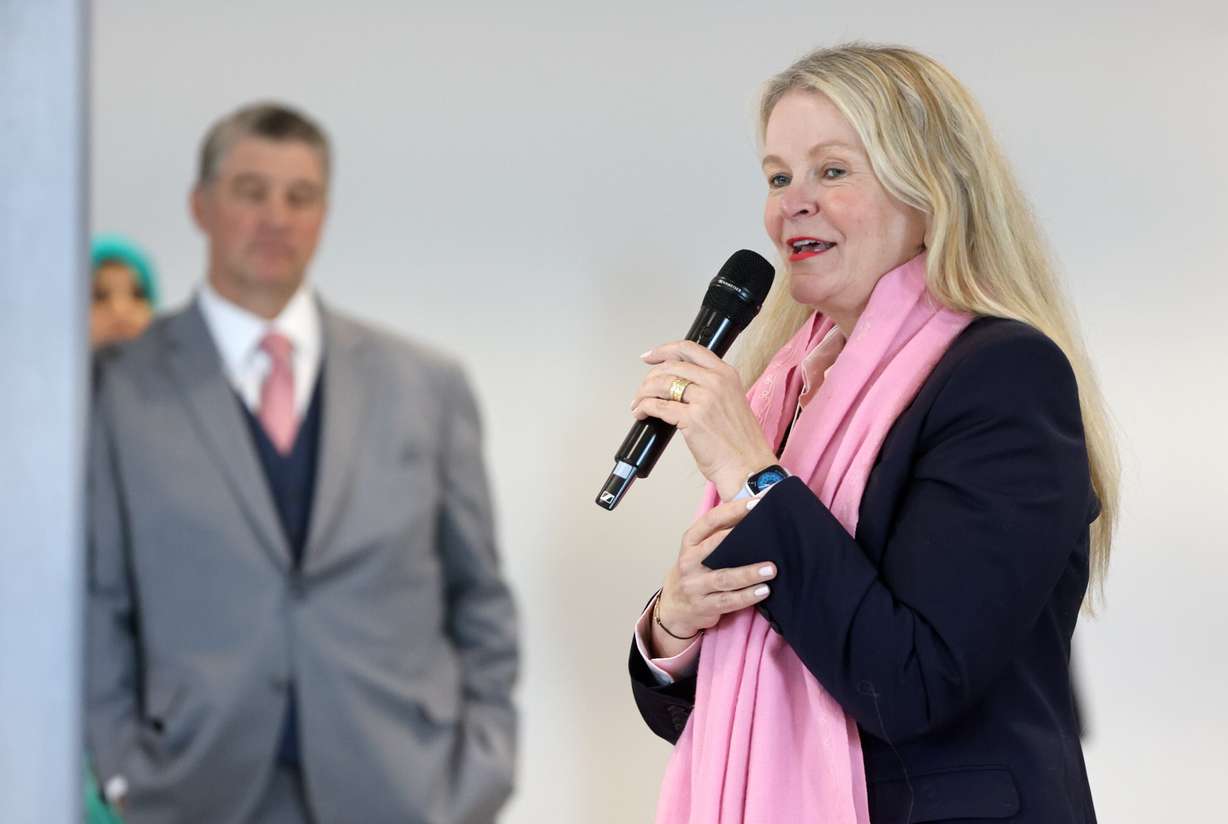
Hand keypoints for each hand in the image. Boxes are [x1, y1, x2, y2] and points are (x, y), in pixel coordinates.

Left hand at [632, 340, 777, 499]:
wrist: (747, 467)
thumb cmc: (740, 443)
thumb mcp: (731, 402)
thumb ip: (710, 388)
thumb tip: (681, 386)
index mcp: (726, 374)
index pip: (690, 349)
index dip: (664, 350)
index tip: (650, 356)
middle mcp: (716, 381)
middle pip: (671, 366)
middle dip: (650, 377)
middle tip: (643, 389)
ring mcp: (704, 399)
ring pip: (661, 384)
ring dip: (643, 393)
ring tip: (638, 403)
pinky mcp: (692, 418)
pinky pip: (658, 406)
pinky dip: (644, 408)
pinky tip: (641, 413)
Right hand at [650, 497, 776, 657]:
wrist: (674, 605)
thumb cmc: (695, 571)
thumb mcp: (698, 550)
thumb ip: (718, 535)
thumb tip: (754, 516)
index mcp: (690, 541)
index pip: (711, 520)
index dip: (733, 510)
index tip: (756, 503)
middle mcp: (689, 561)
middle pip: (716, 546)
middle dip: (743, 538)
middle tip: (770, 533)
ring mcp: (695, 585)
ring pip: (724, 577)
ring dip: (749, 573)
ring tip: (771, 570)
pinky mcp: (703, 605)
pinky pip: (728, 600)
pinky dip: (746, 596)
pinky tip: (763, 591)